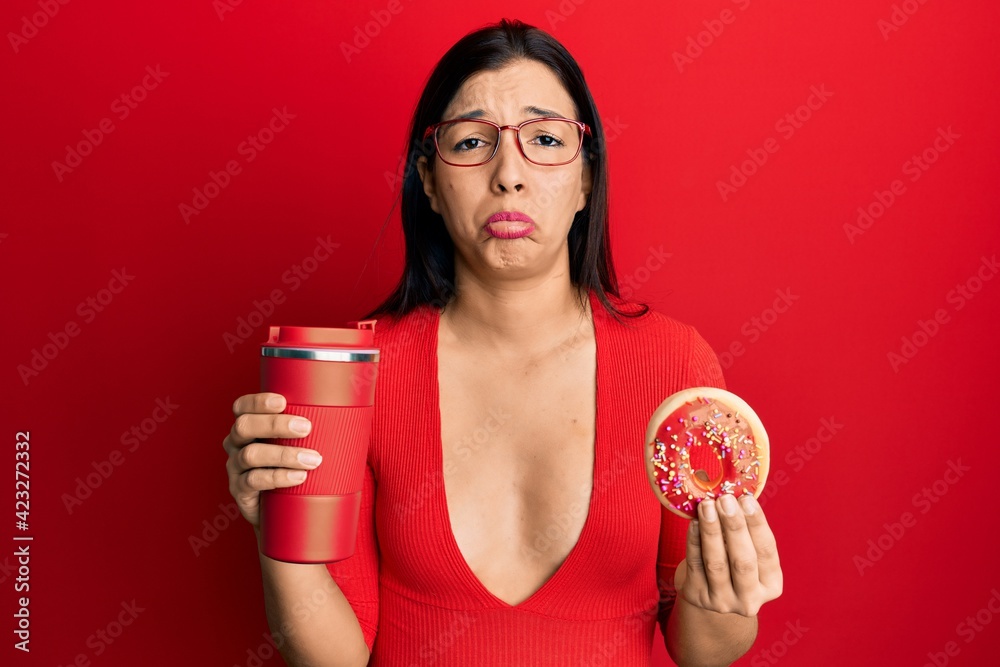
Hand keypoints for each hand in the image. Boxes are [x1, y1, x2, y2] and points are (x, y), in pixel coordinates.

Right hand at [222, 392, 321, 532]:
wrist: (285, 512)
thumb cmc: (298, 468)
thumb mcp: (302, 444)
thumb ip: (315, 425)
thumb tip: (354, 407)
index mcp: (249, 426)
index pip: (242, 407)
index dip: (258, 402)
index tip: (283, 401)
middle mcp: (237, 444)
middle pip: (244, 427)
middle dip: (275, 424)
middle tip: (307, 428)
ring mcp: (236, 469)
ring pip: (251, 455)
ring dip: (284, 455)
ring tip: (313, 460)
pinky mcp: (240, 492)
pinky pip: (253, 482)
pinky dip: (278, 477)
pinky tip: (298, 477)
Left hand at [674, 493, 781, 616]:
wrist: (707, 592)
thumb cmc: (730, 560)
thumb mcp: (744, 548)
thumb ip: (742, 523)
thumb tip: (722, 483)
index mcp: (771, 584)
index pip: (767, 552)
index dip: (757, 524)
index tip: (746, 499)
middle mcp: (750, 599)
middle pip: (743, 561)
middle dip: (734, 527)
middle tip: (725, 499)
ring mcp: (722, 601)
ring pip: (717, 563)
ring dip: (711, 531)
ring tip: (706, 505)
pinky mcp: (698, 596)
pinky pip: (695, 564)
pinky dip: (694, 541)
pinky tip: (693, 521)